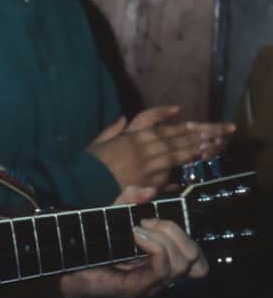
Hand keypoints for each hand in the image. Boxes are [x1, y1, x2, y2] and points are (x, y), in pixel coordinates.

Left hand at [59, 185, 208, 297]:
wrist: (63, 266)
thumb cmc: (89, 245)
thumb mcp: (112, 215)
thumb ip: (129, 200)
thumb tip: (150, 191)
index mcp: (160, 260)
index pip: (197, 258)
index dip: (186, 236)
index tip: (154, 218)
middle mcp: (160, 275)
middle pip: (194, 257)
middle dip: (175, 231)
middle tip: (146, 222)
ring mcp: (151, 285)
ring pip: (182, 262)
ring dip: (164, 238)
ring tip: (137, 230)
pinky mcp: (138, 289)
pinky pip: (163, 268)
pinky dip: (155, 247)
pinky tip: (136, 237)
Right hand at [87, 106, 234, 190]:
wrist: (81, 184)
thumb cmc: (88, 163)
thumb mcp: (98, 141)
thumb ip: (113, 129)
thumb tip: (123, 118)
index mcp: (131, 136)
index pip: (158, 125)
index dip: (172, 119)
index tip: (184, 113)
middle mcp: (142, 149)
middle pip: (173, 140)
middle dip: (195, 135)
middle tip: (215, 131)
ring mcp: (146, 167)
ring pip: (174, 156)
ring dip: (191, 151)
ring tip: (209, 147)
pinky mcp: (145, 184)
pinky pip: (165, 179)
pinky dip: (175, 176)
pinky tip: (186, 175)